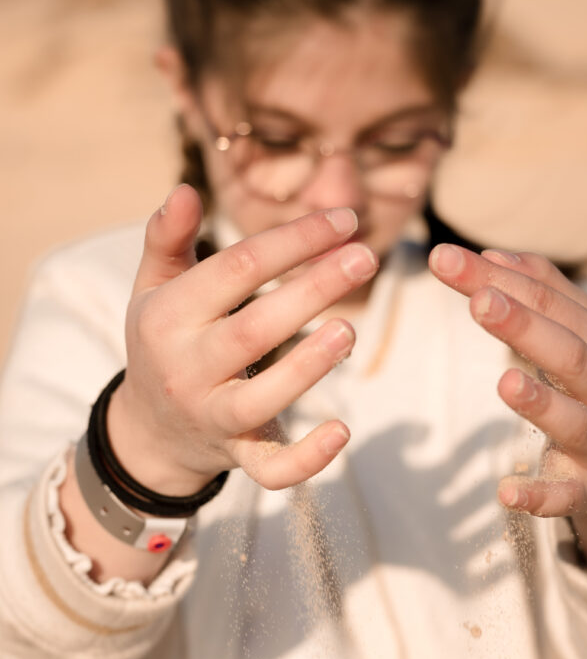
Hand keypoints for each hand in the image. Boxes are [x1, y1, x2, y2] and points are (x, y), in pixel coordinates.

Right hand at [108, 185, 377, 493]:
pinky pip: (271, 469)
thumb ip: (166, 240)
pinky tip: (342, 430)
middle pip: (254, 329)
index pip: (236, 269)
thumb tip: (184, 190)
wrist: (149, 431)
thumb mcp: (154, 289)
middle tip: (364, 259)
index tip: (345, 221)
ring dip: (308, 366)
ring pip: (261, 398)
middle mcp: (187, 370)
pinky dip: (306, 459)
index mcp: (169, 318)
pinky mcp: (238, 455)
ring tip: (350, 329)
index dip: (294, 241)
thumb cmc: (164, 342)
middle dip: (312, 290)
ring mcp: (213, 417)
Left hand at [429, 244, 586, 591]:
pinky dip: (538, 495)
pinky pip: (563, 495)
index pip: (548, 303)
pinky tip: (504, 493)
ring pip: (575, 421)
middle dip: (524, 325)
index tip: (444, 258)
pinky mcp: (585, 488)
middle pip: (567, 352)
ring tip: (505, 382)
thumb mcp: (576, 338)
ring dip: (541, 403)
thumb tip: (495, 255)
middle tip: (478, 302)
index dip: (498, 280)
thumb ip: (541, 295)